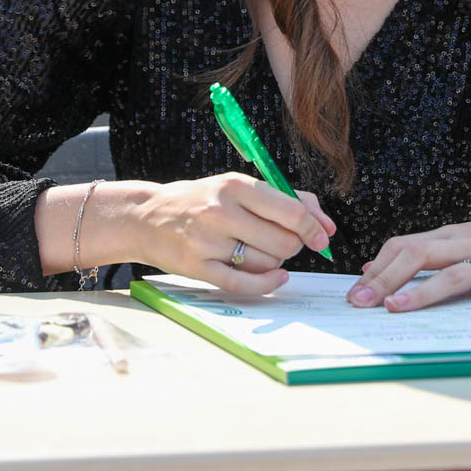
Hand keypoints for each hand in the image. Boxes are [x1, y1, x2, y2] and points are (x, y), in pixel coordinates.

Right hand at [126, 172, 335, 294]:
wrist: (146, 217)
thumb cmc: (199, 201)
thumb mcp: (236, 187)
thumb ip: (283, 198)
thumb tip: (324, 222)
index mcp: (235, 185)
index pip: (290, 210)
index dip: (314, 227)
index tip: (323, 237)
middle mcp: (221, 212)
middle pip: (283, 242)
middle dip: (293, 246)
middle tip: (284, 243)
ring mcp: (207, 242)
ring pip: (266, 263)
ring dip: (274, 263)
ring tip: (259, 251)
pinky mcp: (197, 268)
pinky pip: (244, 284)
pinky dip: (267, 284)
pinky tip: (275, 279)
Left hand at [349, 199, 470, 315]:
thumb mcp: (461, 238)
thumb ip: (425, 252)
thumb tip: (377, 268)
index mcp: (450, 238)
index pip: (404, 246)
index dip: (377, 269)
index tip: (355, 292)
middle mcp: (466, 246)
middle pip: (419, 256)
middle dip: (385, 280)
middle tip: (360, 304)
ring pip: (455, 273)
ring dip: (424, 291)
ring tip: (398, 306)